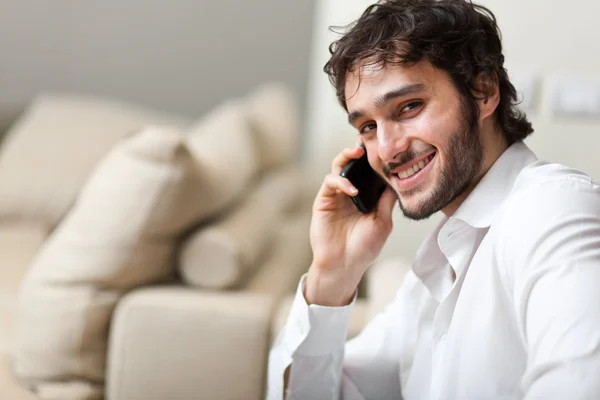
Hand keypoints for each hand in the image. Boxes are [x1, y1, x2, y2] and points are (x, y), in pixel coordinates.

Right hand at [306, 144, 396, 305]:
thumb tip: (397, 181)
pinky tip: (352, 190)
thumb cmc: (364, 248)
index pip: (370, 171)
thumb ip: (387, 202)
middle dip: (359, 149)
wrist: (344, 265)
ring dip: (347, 156)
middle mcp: (350, 192)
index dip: (375, 158)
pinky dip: (340, 182)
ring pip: (338, 167)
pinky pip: (330, 182)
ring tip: (357, 152)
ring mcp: (336, 195)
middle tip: (367, 140)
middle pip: (353, 163)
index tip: (385, 145)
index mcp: (366, 196)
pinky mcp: (323, 200)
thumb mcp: (383, 223)